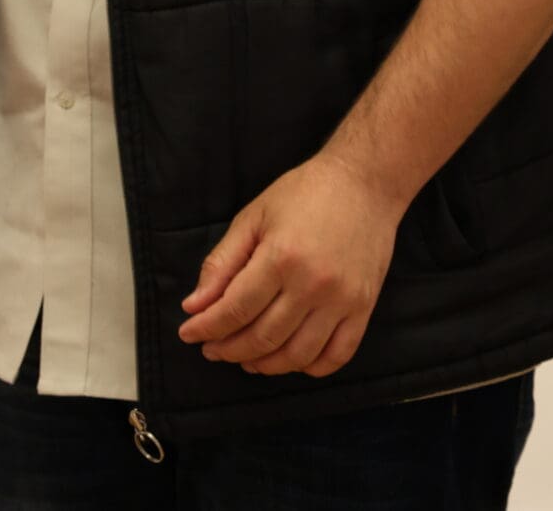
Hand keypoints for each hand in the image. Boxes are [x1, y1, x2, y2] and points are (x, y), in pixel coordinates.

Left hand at [176, 153, 405, 378]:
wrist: (363, 184)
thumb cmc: (303, 194)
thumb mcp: (253, 218)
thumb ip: (222, 263)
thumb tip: (194, 306)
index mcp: (280, 257)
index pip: (235, 309)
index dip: (207, 328)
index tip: (188, 334)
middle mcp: (313, 285)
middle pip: (264, 336)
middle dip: (230, 349)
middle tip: (212, 350)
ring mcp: (342, 301)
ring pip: (298, 354)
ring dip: (266, 365)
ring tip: (245, 360)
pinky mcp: (364, 308)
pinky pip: (338, 355)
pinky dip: (311, 367)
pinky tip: (290, 360)